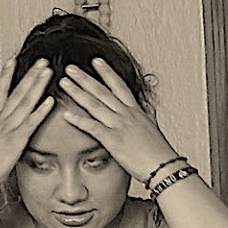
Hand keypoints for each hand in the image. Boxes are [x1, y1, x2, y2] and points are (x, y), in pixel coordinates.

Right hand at [0, 58, 55, 189]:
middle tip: (40, 61)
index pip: (0, 93)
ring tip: (47, 71)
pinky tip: (50, 100)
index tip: (12, 61)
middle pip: (16, 92)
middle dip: (29, 75)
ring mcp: (8, 129)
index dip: (6, 76)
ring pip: (24, 102)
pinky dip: (41, 110)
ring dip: (37, 85)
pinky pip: (30, 122)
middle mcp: (0, 121)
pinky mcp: (16, 140)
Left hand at [59, 58, 178, 182]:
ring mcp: (119, 126)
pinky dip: (79, 121)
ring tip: (64, 83)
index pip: (118, 85)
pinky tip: (66, 115)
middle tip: (70, 68)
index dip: (106, 72)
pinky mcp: (114, 140)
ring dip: (77, 92)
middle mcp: (126, 114)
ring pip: (95, 104)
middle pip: (102, 91)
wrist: (164, 166)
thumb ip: (147, 113)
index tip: (96, 61)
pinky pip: (93, 128)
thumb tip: (147, 104)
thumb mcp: (153, 126)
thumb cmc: (158, 151)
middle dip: (85, 78)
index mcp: (135, 110)